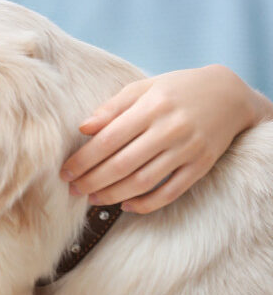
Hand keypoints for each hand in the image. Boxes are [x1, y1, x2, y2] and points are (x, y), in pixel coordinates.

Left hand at [59, 64, 261, 213]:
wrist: (228, 95)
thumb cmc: (175, 89)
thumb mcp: (142, 88)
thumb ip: (112, 108)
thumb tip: (83, 128)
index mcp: (151, 107)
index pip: (108, 140)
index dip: (83, 160)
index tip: (65, 172)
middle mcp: (170, 129)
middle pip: (122, 164)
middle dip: (92, 181)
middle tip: (73, 190)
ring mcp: (188, 150)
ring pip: (143, 182)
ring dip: (113, 195)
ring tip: (92, 198)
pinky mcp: (201, 166)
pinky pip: (171, 192)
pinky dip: (146, 204)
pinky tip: (125, 206)